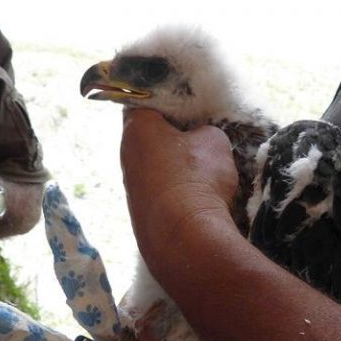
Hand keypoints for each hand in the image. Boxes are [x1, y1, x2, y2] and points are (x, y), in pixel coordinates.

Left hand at [120, 109, 238, 271]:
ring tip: (204, 174)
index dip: (168, 103)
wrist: (187, 238)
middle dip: (173, 139)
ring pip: (155, 169)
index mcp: (136, 129)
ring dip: (175, 170)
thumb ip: (204, 133)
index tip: (188, 108)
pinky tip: (197, 201)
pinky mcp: (141, 216)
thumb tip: (199, 142)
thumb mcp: (215, 142)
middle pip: (149, 139)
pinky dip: (177, 195)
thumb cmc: (198, 178)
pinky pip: (161, 196)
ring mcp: (131, 189)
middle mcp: (126, 157)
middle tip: (200, 140)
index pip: (145, 103)